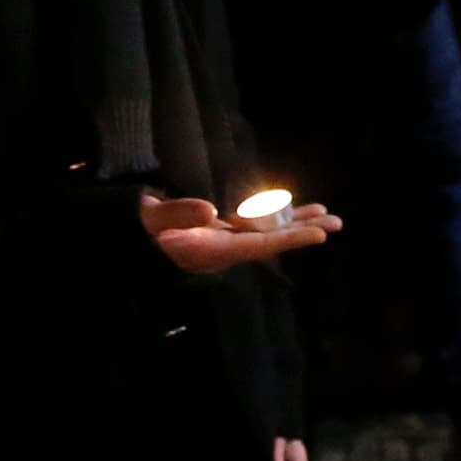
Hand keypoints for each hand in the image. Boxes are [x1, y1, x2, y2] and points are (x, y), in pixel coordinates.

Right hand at [139, 193, 342, 274]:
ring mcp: (222, 241)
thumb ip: (176, 215)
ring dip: (294, 222)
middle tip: (336, 223)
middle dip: (302, 232)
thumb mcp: (151, 222)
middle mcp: (222, 250)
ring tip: (325, 213)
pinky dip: (273, 216)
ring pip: (266, 232)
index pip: (258, 246)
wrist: (124, 239)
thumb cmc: (137, 231)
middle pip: (270, 242)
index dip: (290, 239)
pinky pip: (253, 225)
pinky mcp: (219, 233)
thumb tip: (209, 211)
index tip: (319, 236)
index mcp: (211, 252)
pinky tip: (292, 209)